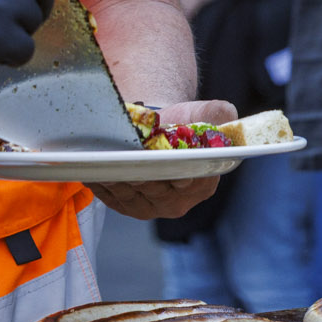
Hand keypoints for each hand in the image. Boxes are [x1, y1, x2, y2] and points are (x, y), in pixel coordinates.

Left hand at [85, 99, 237, 218]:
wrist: (158, 132)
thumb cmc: (182, 124)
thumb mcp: (204, 114)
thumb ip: (219, 115)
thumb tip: (228, 115)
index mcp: (202, 183)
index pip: (189, 181)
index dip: (176, 172)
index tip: (163, 161)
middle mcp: (177, 202)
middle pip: (156, 188)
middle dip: (141, 173)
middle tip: (127, 158)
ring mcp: (150, 207)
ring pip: (131, 193)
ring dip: (117, 178)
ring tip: (107, 162)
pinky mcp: (126, 206)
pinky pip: (111, 196)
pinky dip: (102, 183)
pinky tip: (94, 169)